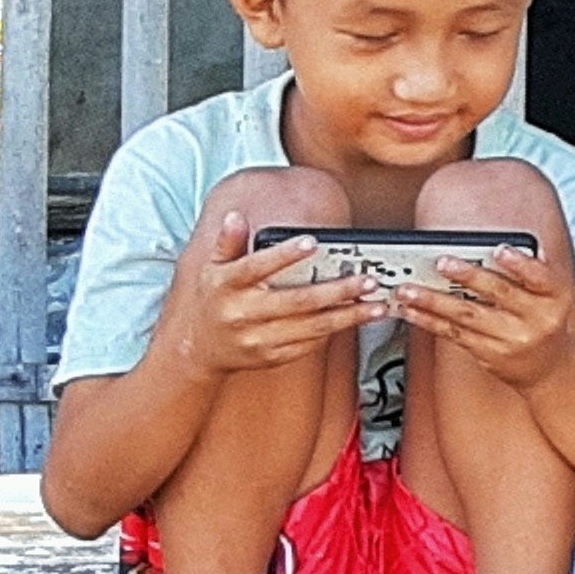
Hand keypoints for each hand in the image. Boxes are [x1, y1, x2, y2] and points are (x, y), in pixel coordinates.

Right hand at [152, 214, 362, 382]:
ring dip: (348, 317)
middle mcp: (242, 313)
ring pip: (310, 327)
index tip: (312, 242)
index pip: (256, 267)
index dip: (284, 254)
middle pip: (296, 301)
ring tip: (376, 305)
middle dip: (336, 291)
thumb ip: (228, 243)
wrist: (197, 348)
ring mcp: (257, 338)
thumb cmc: (212, 299)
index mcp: (227, 285)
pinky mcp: (271, 357)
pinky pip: (308, 344)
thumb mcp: (211, 268)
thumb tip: (236, 217)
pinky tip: (355, 319)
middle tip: (367, 281)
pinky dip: (333, 332)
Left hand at [387, 231, 574, 387]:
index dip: (519, 264)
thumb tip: (511, 245)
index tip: (499, 250)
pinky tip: (412, 310)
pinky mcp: (488, 354)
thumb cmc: (547, 323)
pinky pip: (455, 334)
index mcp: (555, 297)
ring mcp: (510, 339)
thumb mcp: (553, 294)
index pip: (539, 277)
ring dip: (434, 301)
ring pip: (467, 316)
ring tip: (408, 290)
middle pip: (498, 294)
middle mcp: (535, 320)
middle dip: (468, 277)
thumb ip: (534, 269)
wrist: (550, 370)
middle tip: (442, 263)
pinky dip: (430, 321)